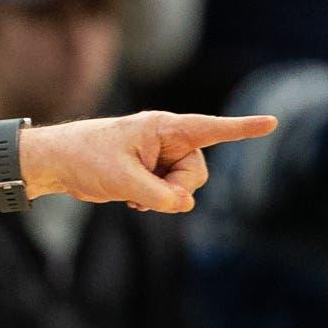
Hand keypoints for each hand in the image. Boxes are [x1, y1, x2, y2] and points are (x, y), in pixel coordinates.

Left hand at [0, 112, 277, 215]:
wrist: (56, 164)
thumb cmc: (85, 160)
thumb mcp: (124, 181)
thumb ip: (159, 195)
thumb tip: (184, 205)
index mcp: (163, 128)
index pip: (210, 128)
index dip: (242, 128)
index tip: (271, 122)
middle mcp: (167, 139)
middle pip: (197, 171)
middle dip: (177, 188)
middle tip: (144, 194)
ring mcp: (159, 157)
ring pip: (184, 186)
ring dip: (164, 197)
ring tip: (133, 195)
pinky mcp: (150, 173)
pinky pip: (169, 193)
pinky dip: (156, 201)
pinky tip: (133, 202)